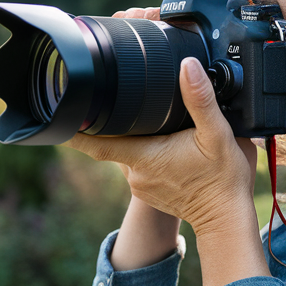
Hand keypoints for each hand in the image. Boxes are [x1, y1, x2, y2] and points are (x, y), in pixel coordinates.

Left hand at [66, 56, 257, 235]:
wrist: (229, 219)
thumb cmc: (223, 180)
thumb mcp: (217, 134)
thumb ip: (201, 99)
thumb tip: (188, 67)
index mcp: (145, 156)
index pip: (97, 143)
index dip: (74, 130)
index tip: (56, 117)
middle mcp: (136, 173)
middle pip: (113, 142)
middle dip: (112, 123)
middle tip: (111, 100)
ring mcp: (142, 185)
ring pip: (128, 153)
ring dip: (133, 138)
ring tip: (148, 121)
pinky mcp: (152, 192)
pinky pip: (141, 165)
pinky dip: (146, 152)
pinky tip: (163, 144)